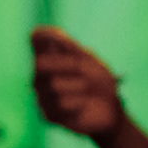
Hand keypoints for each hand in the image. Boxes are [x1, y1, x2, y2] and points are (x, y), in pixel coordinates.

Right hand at [29, 27, 128, 142]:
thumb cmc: (100, 82)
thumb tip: (54, 33)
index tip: (64, 38)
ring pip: (55, 85)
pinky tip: (84, 105)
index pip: (37, 37)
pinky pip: (63, 103)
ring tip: (87, 90)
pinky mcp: (47, 115)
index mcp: (49, 57)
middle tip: (82, 67)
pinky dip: (80, 102)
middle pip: (41, 63)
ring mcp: (42, 96)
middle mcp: (40, 76)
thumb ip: (71, 47)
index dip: (46, 34)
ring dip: (79, 85)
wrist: (110, 111)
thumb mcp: (89, 60)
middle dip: (67, 64)